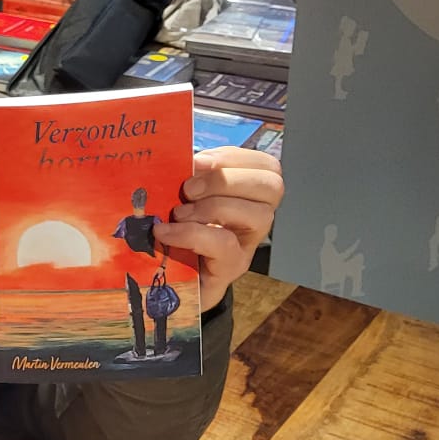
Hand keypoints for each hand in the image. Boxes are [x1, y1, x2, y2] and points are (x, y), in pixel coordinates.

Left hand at [158, 147, 283, 311]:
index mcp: (246, 193)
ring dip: (213, 207)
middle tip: (188, 189)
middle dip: (227, 179)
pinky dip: (191, 233)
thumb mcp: (181, 198)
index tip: (199, 162)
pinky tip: (166, 233)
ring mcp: (247, 244)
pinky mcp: (230, 268)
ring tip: (179, 213)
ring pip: (259, 214)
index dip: (235, 157)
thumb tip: (178, 156)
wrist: (168, 283)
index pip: (267, 165)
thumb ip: (187, 177)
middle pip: (272, 185)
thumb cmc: (176, 232)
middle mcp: (255, 217)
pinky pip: (224, 244)